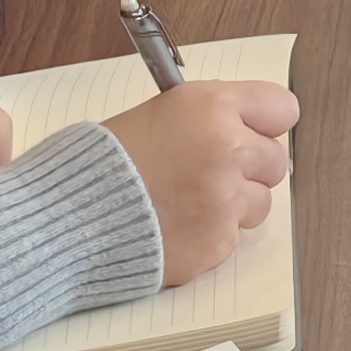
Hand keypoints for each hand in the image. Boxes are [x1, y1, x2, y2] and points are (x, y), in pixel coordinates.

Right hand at [96, 78, 300, 285]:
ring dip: (233, 205)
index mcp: (214, 107)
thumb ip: (212, 118)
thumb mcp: (161, 113)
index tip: (253, 131)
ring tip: (186, 201)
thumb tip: (250, 130)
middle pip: (275, 160)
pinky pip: (232, 238)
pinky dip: (210, 236)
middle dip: (249, 168)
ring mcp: (225, 201)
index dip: (264, 122)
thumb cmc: (106, 162)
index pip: (282, 109)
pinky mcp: (217, 243)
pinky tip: (175, 226)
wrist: (69, 215)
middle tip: (209, 172)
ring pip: (259, 203)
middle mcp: (228, 150)